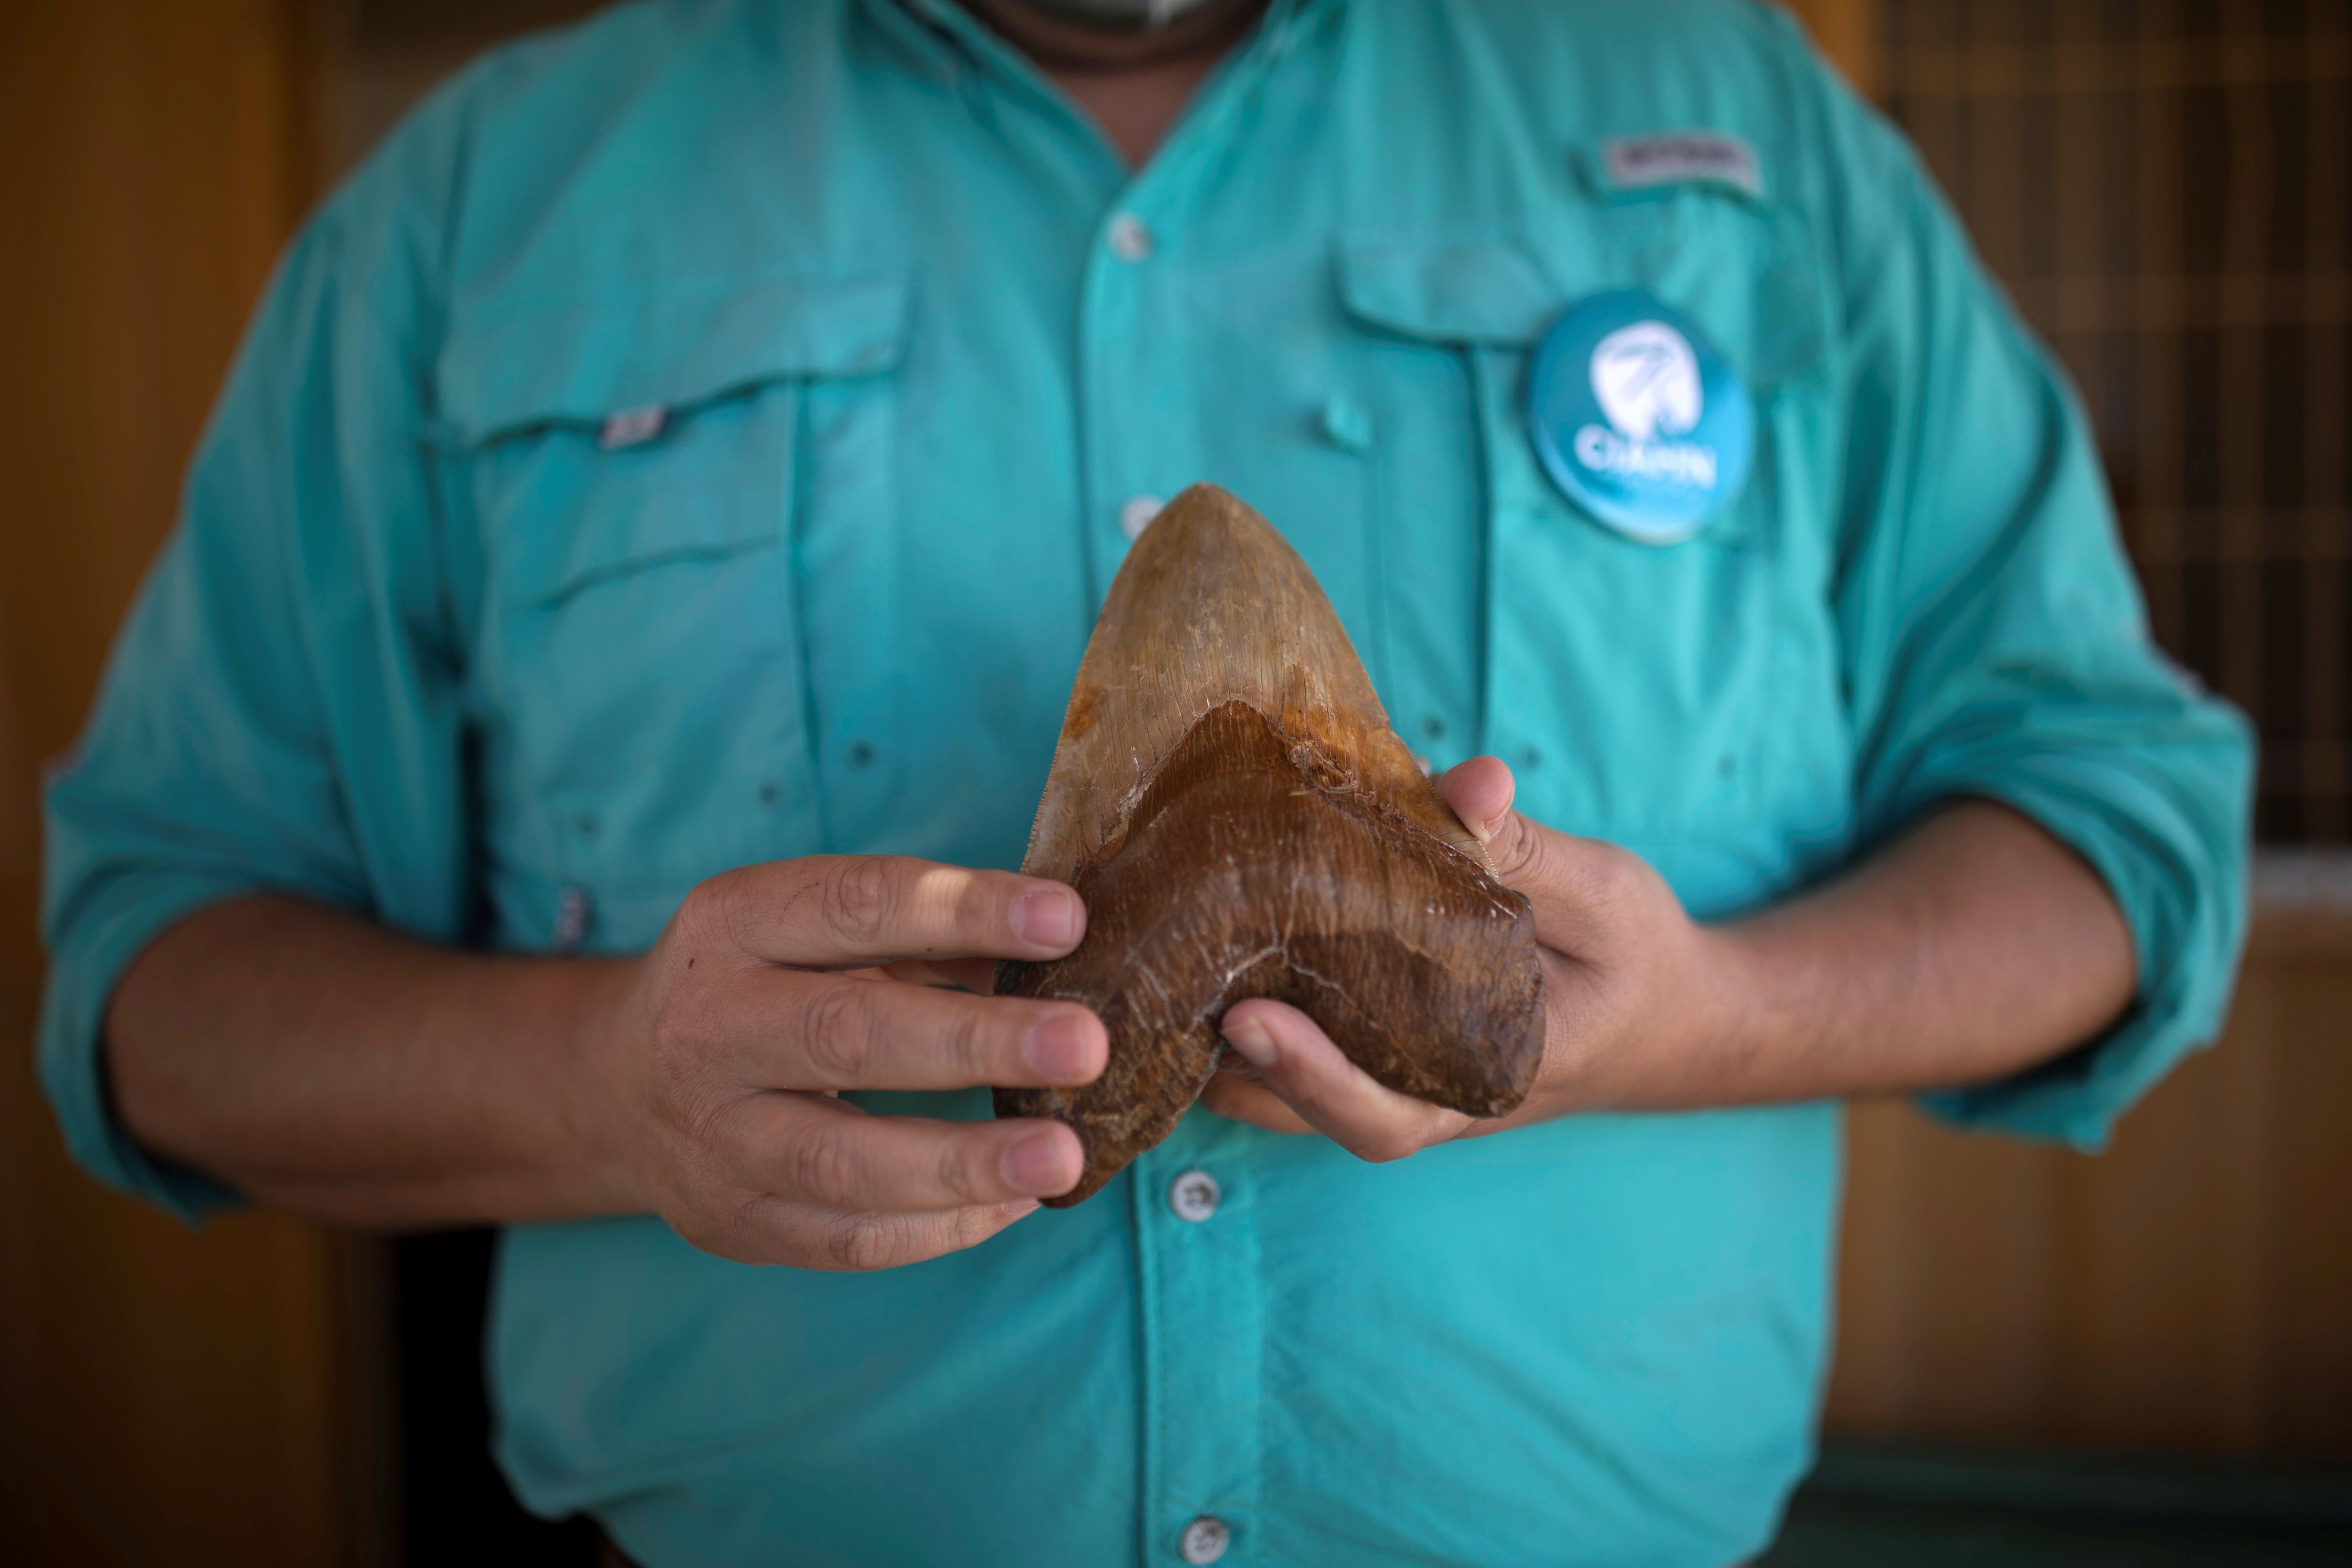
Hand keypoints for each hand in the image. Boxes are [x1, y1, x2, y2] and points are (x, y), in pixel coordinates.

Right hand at [576, 856, 1107, 1268]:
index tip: (1067, 920)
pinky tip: (1016, 1200)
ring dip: (964, 1162)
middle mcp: (709, 1027)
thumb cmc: (761, 983)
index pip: (856, 906)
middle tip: (1084, 1045)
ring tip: (1062, 1154)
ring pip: (842, 1161)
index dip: (964, 910)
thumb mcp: (815, 927)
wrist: (616, 1081)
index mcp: (734, 924)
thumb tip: (1064, 952)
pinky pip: (846, 1237)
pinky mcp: (733, 1221)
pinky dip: (941, 1226)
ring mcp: (713, 1136)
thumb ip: (928, 936)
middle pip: (846, 1035)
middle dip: (975, 1042)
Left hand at [1197, 757, 1738, 1159]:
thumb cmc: (1639, 957)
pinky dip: (1238, 1010)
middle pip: (1302, 1114)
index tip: (1249, 1018)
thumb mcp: (1606, 896)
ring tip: (1155, 955)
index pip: (1384, 1113)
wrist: (1670, 1015)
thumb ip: (1529, 851)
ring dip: (1214, 1039)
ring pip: (1280, 1091)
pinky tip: (1191, 943)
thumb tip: (1467, 784)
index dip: (1310, 1075)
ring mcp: (1400, 1083)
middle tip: (1166, 977)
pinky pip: (1297, 1045)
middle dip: (1227, 1058)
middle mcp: (1431, 1100)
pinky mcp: (1380, 1048)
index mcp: (1491, 1079)